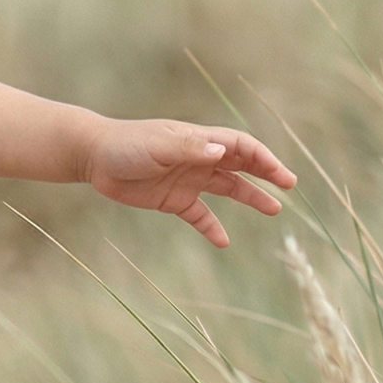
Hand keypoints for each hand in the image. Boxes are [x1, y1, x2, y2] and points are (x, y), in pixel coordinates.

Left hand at [84, 119, 295, 246]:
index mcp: (199, 141)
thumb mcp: (158, 145)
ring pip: (227, 189)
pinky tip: (224, 242)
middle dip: (266, 174)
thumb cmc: (126, 145)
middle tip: (288, 186)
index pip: (241, 147)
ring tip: (274, 210)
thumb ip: (189, 149)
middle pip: (241, 166)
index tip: (280, 174)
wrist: (94, 157)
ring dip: (249, 198)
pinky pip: (198, 215)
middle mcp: (199, 159)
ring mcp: (188, 179)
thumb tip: (222, 153)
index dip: (263, 158)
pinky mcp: (172, 200)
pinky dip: (211, 227)